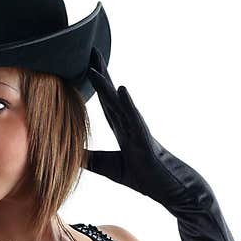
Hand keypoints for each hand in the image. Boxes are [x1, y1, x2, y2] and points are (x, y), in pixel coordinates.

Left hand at [84, 47, 216, 214]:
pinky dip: (127, 103)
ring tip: (95, 66)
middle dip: (101, 73)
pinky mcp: (146, 141)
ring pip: (120, 103)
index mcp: (123, 130)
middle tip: (91, 50)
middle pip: (112, 95)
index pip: (106, 102)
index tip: (86, 64)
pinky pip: (135, 119)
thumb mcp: (109, 168)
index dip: (96, 84)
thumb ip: (90, 159)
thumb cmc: (146, 179)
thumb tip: (68, 155)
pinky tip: (120, 89)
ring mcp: (139, 131)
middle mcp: (130, 125)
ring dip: (107, 85)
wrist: (172, 190)